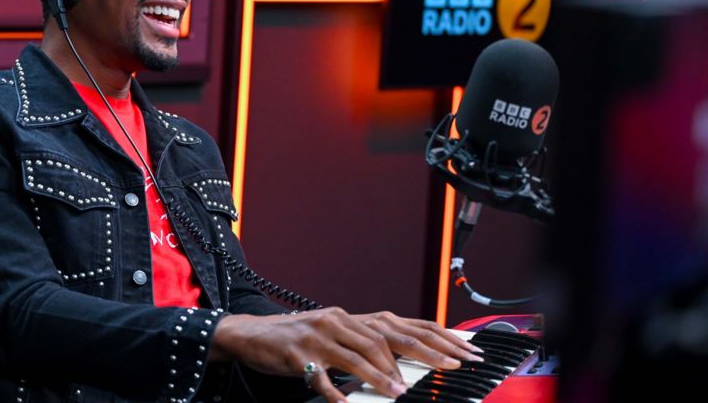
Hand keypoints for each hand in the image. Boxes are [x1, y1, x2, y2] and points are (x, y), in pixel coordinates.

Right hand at [209, 307, 482, 402]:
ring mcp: (317, 337)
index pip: (400, 326)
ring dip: (381, 378)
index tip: (461, 352)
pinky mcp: (298, 355)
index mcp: (350, 318)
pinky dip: (336, 394)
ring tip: (399, 394)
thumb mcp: (332, 335)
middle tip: (446, 370)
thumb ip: (361, 344)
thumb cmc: (295, 340)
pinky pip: (321, 379)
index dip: (433, 338)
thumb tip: (398, 359)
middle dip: (420, 355)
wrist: (251, 334)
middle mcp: (337, 321)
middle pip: (385, 339)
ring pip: (357, 357)